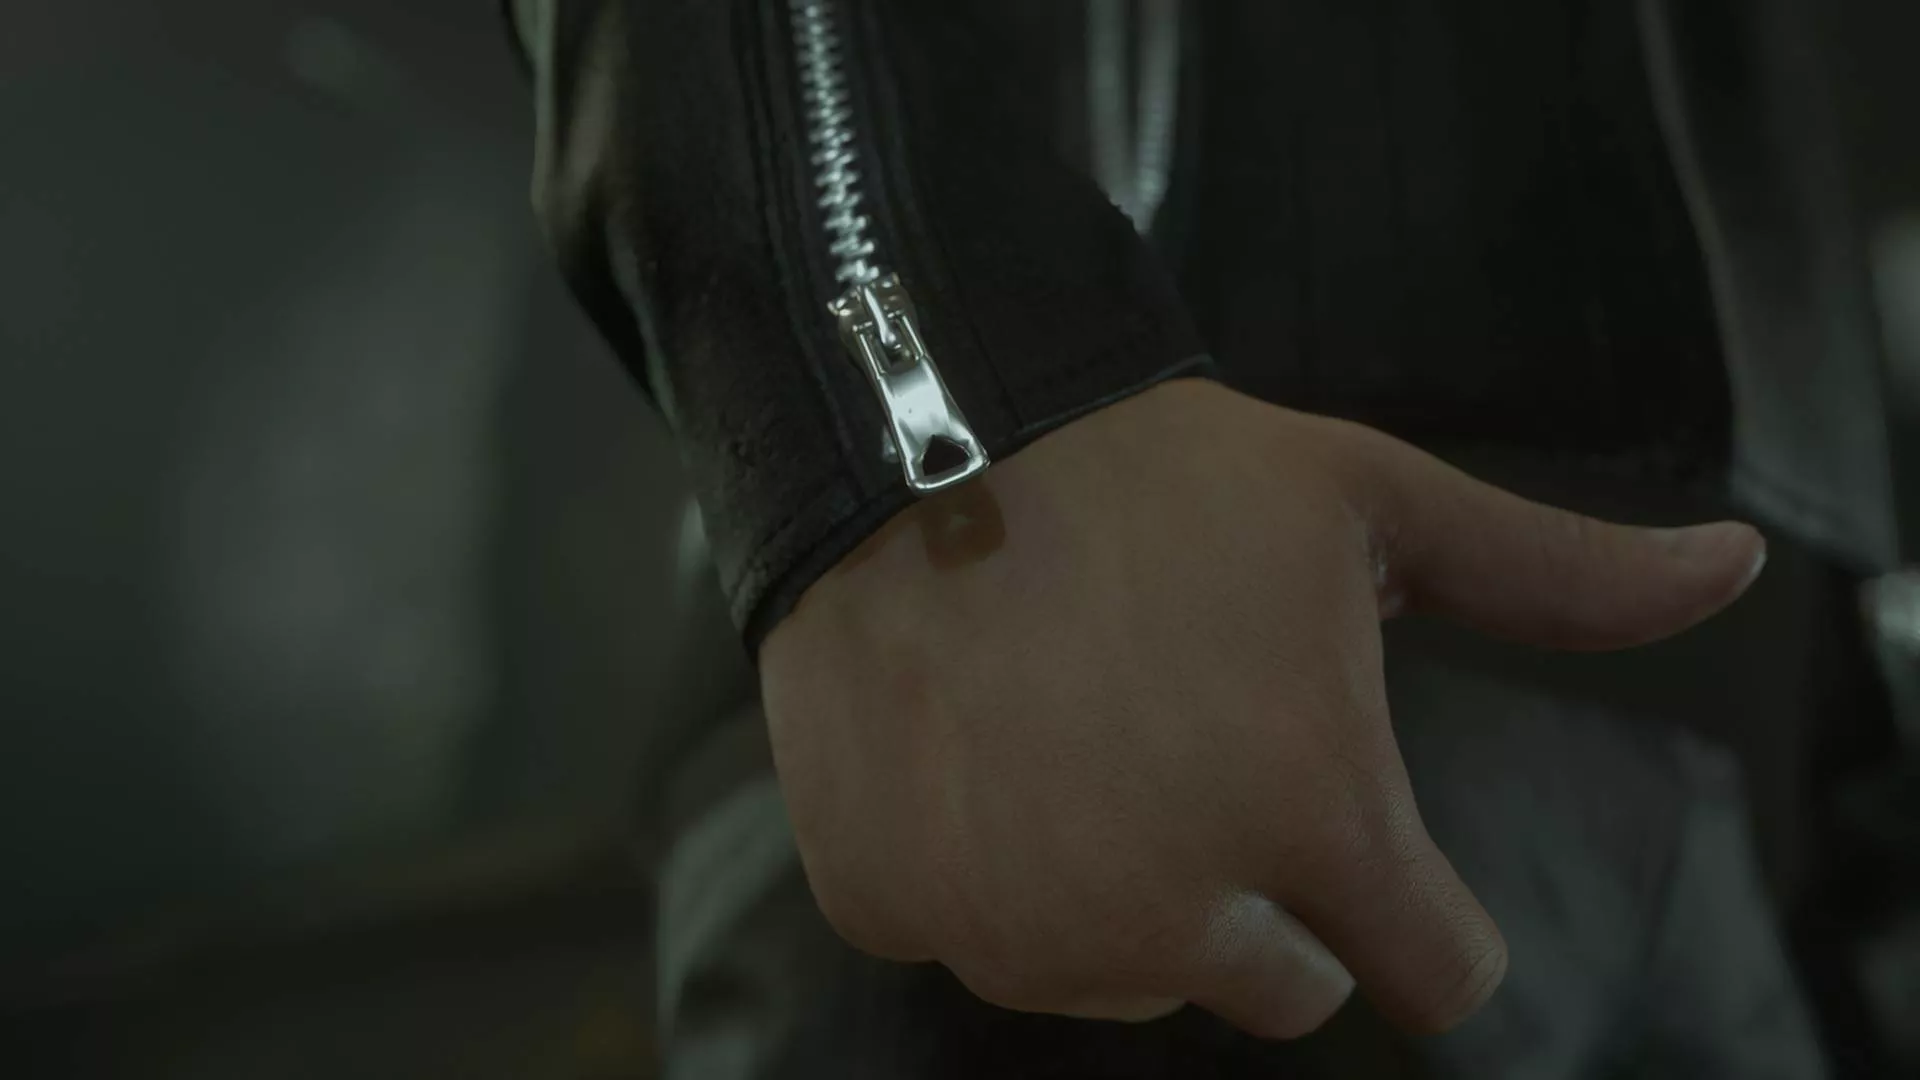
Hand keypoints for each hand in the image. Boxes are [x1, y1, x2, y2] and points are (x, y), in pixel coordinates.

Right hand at [759, 378, 1763, 1036]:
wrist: (908, 429)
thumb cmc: (1158, 469)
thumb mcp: (1371, 499)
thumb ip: (1557, 573)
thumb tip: (1734, 568)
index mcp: (1312, 817)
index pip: (1435, 975)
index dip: (1420, 910)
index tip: (1368, 842)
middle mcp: (1167, 912)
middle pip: (1279, 987)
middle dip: (1269, 896)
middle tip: (1202, 750)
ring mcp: (1017, 928)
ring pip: (1121, 972)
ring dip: (1121, 890)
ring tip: (1078, 736)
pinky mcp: (893, 912)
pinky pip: (972, 932)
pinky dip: (978, 869)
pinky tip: (973, 751)